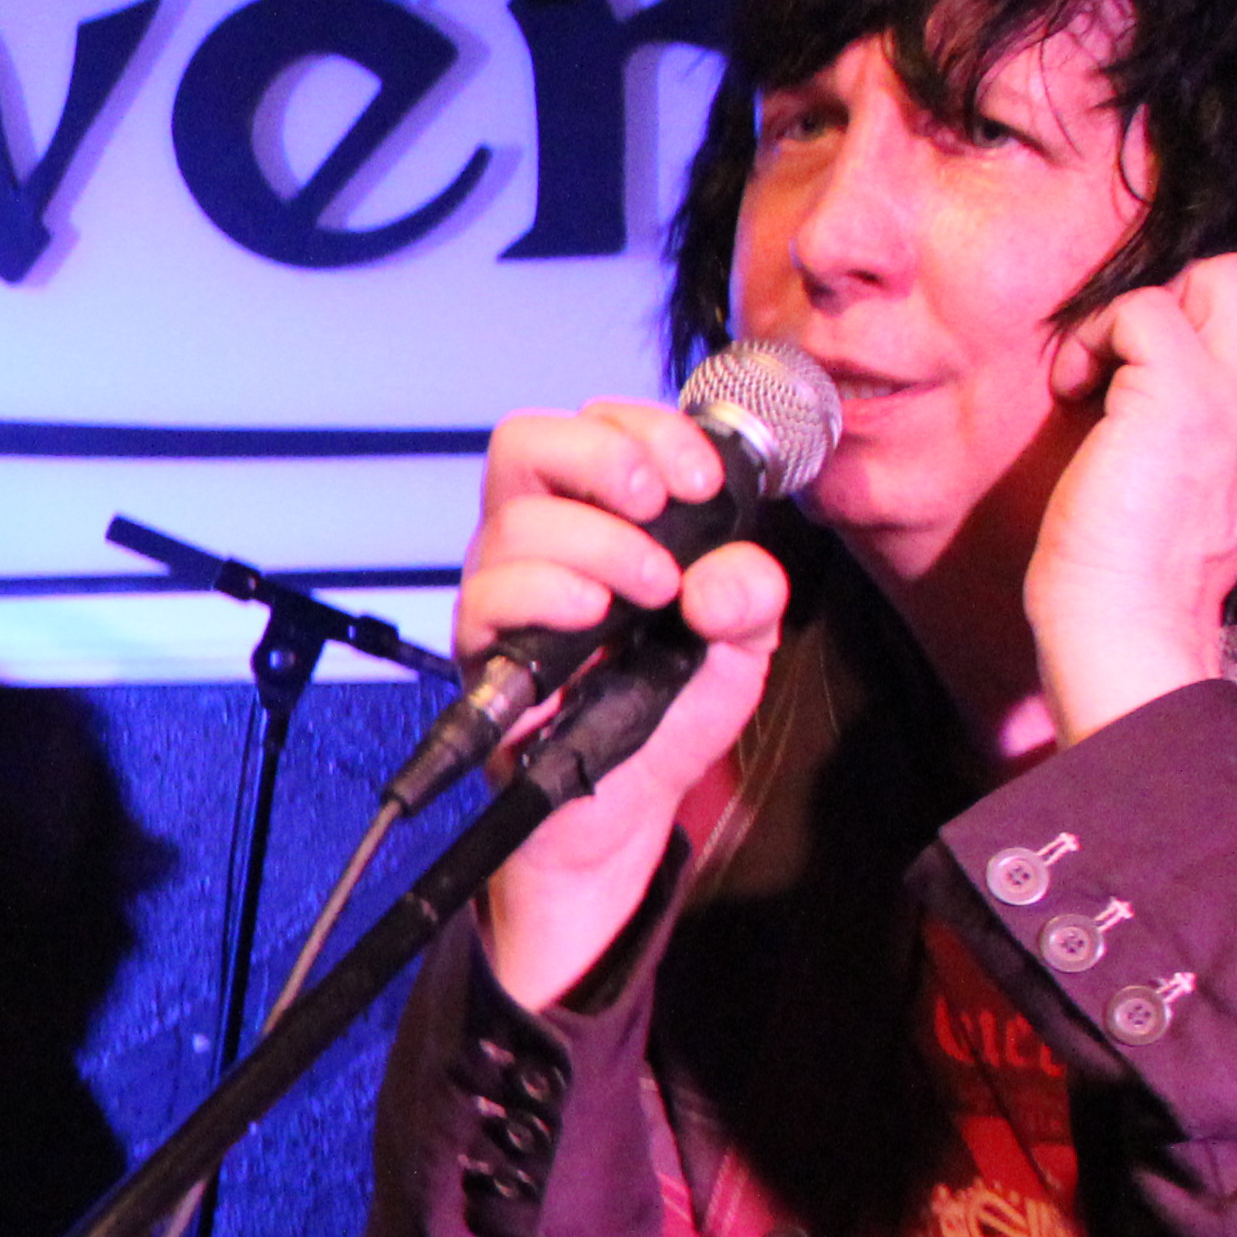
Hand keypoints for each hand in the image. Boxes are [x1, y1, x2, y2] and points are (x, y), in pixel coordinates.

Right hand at [458, 399, 795, 1012]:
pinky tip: (596, 619)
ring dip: (598, 544)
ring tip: (648, 593)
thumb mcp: (740, 649)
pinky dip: (548, 593)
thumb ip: (752, 597)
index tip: (703, 480)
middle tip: (661, 508)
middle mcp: (538, 542)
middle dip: (605, 459)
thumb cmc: (667, 716)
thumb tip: (724, 574)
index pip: (595, 426)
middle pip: (527, 443)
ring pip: (517, 521)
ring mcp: (502, 592)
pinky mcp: (483, 650)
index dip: (647, 430)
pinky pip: (490, 595)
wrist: (623, 810)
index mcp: (600, 518)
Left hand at [1028, 245, 1236, 745]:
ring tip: (1111, 369)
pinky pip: (1143, 307)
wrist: (1128, 621)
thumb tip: (1212, 350)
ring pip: (1227, 271)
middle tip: (1149, 357)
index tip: (1182, 361)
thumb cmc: (1153, 561)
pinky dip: (1094, 335)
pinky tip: (1075, 388)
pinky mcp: (1183, 394)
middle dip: (1206, 290)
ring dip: (1152, 306)